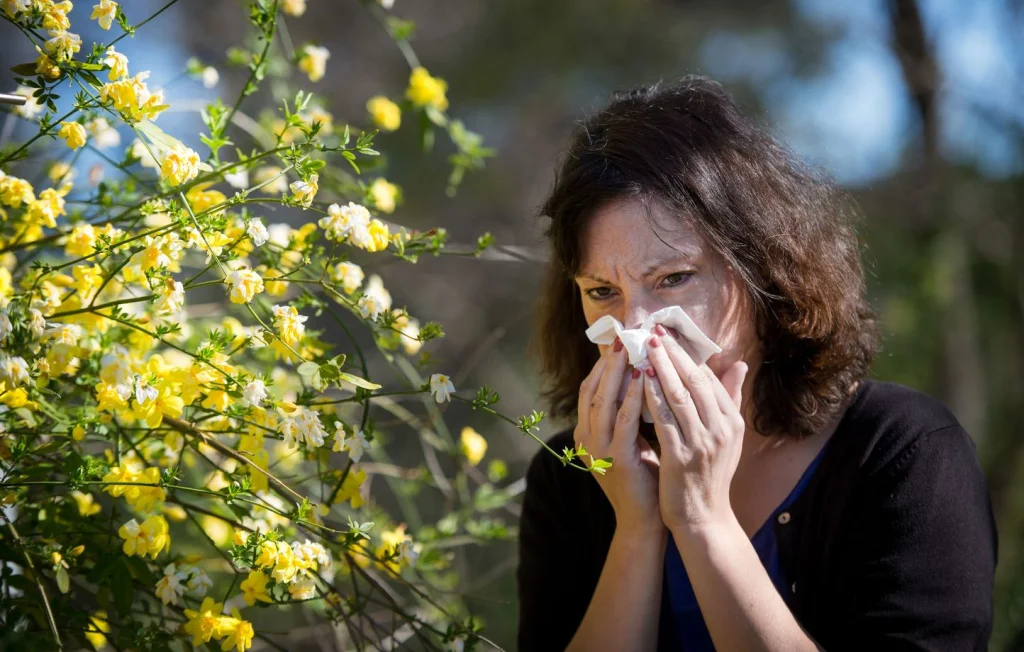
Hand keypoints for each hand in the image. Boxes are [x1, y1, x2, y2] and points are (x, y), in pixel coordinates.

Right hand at [575, 338, 662, 535]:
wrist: (644, 520)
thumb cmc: (643, 476)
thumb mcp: (631, 439)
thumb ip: (630, 411)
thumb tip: (643, 374)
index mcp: (586, 434)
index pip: (589, 389)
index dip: (603, 364)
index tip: (620, 341)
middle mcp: (585, 440)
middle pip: (591, 390)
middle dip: (607, 361)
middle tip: (623, 335)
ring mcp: (597, 451)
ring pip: (603, 401)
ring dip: (617, 372)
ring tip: (632, 348)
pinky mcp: (616, 460)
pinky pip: (623, 421)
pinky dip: (632, 397)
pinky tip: (645, 378)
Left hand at [642, 324, 748, 535]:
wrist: (703, 518)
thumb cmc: (709, 474)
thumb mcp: (727, 436)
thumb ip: (729, 399)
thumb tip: (740, 364)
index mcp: (732, 422)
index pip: (709, 378)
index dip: (689, 354)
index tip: (671, 333)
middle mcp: (721, 430)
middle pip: (696, 381)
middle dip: (674, 353)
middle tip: (655, 331)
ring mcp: (702, 444)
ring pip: (679, 395)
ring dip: (660, 368)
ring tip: (645, 347)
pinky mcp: (681, 458)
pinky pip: (665, 419)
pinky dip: (652, 396)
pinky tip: (639, 380)